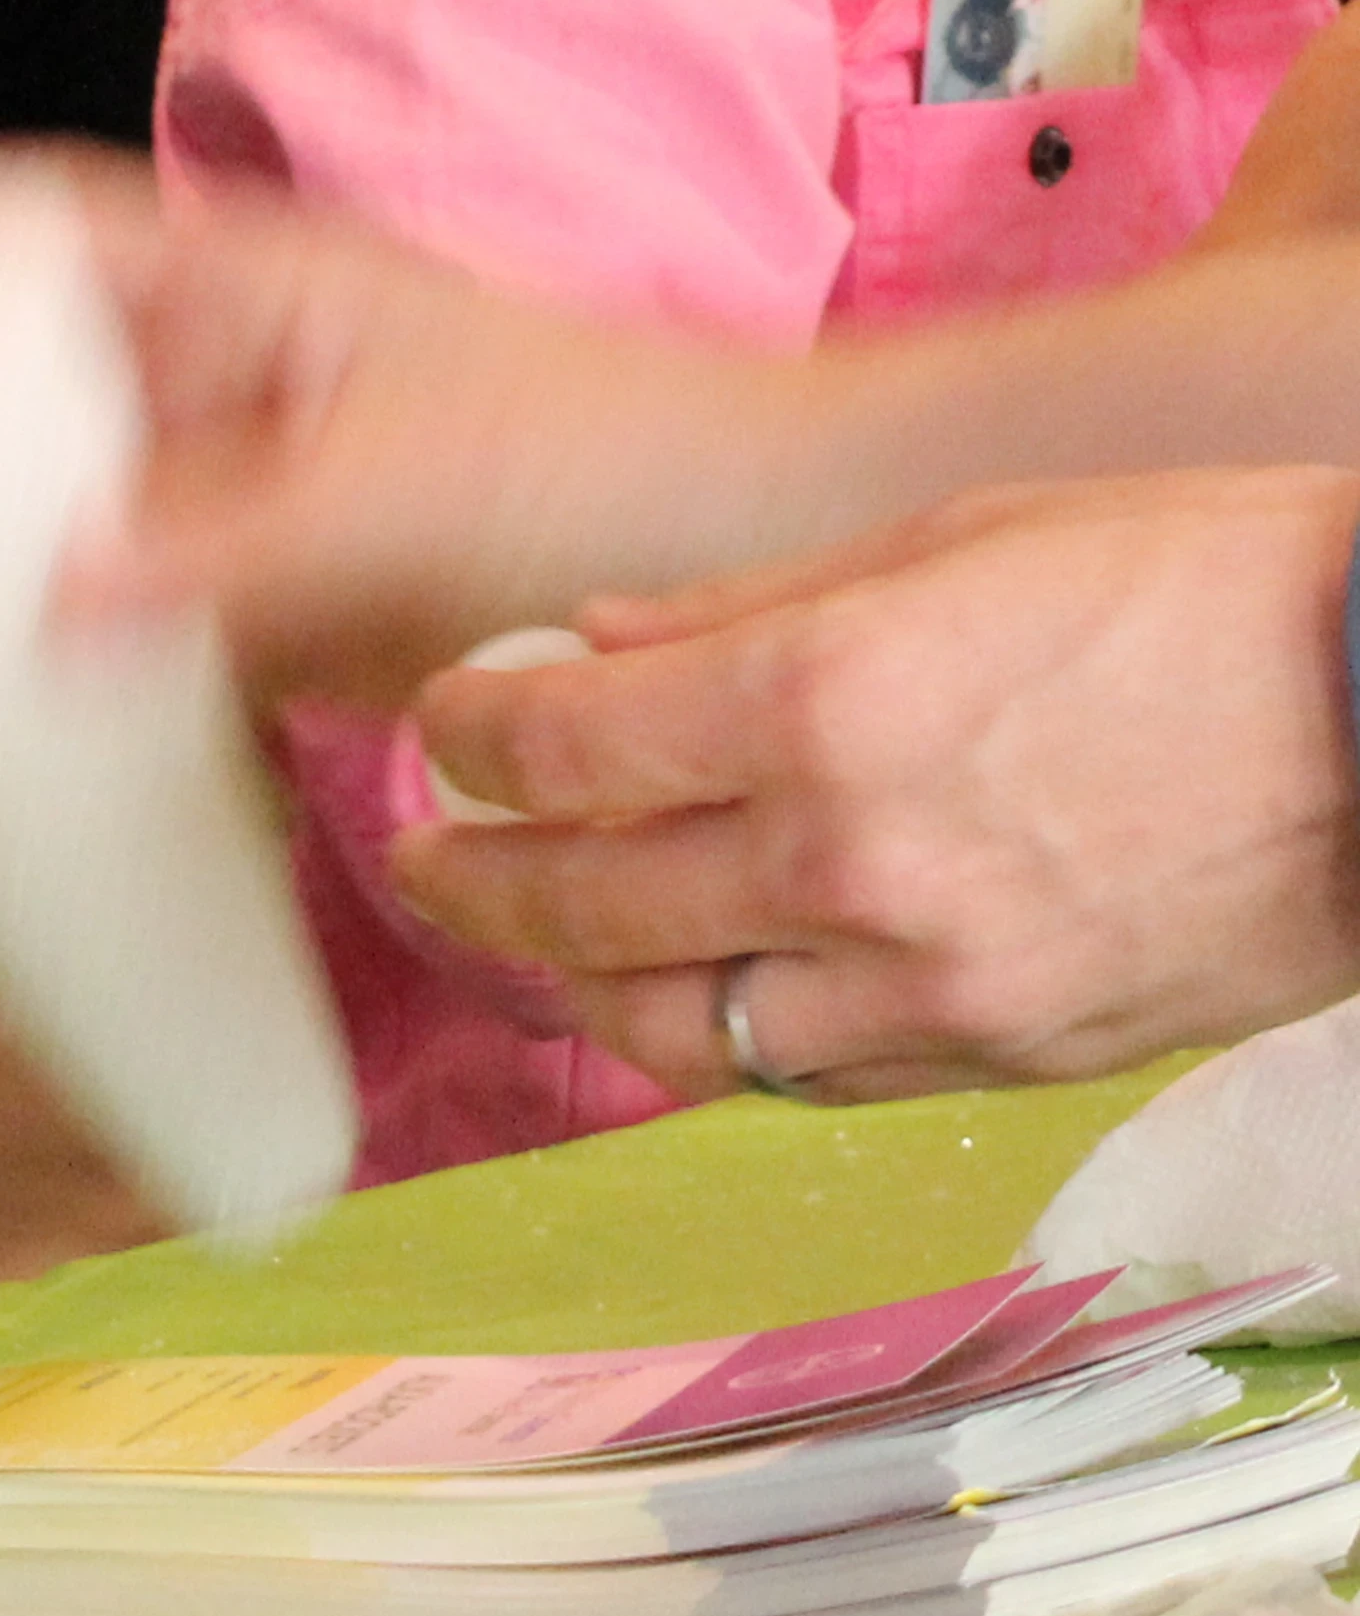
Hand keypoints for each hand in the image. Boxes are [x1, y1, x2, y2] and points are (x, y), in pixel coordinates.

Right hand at [26, 151, 847, 701]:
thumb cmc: (608, 457)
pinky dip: (64, 657)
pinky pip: (139, 625)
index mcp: (247, 287)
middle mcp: (234, 377)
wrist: (763, 558)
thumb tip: (47, 605)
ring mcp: (257, 492)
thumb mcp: (398, 484)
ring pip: (70, 506)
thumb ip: (223, 542)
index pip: (32, 232)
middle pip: (22, 376)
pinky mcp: (291, 608)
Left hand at [394, 471, 1359, 1095]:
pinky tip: (682, 995)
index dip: (464, 736)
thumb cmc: (1194, 590)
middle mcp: (852, 858)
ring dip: (571, 985)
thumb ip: (750, 607)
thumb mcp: (951, 538)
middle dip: (468, 876)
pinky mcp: (1001, 1056)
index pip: (559, 745)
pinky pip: (806, 1077)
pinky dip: (720, 1040)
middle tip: (422, 853)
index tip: (438, 721)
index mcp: (824, 701)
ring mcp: (930, 981)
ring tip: (525, 940)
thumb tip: (597, 641)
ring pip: (673, 1027)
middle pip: (581, 901)